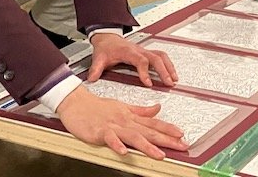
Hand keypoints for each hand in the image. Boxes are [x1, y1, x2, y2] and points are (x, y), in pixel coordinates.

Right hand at [57, 85, 188, 158]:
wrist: (76, 102)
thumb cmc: (98, 107)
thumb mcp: (122, 107)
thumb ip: (141, 110)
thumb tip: (158, 108)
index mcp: (130, 116)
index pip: (153, 123)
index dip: (168, 129)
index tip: (182, 134)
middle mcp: (124, 121)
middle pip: (148, 131)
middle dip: (165, 139)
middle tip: (181, 145)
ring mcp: (112, 126)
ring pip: (132, 136)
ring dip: (146, 145)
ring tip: (159, 154)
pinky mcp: (99, 131)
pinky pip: (109, 138)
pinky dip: (117, 145)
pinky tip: (124, 152)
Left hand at [88, 34, 177, 86]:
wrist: (107, 37)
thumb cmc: (106, 47)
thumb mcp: (98, 58)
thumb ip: (96, 69)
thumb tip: (92, 79)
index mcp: (128, 51)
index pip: (140, 60)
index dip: (145, 72)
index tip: (148, 83)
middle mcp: (138, 50)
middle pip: (155, 58)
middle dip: (163, 70)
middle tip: (169, 83)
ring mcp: (144, 50)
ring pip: (161, 56)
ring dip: (169, 67)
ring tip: (174, 79)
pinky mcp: (146, 52)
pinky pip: (161, 56)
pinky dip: (168, 64)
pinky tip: (171, 73)